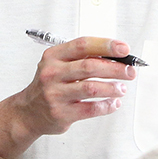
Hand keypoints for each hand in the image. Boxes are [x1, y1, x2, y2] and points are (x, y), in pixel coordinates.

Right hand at [6, 36, 136, 139]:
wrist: (28, 112)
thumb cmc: (49, 86)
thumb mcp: (58, 65)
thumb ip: (81, 58)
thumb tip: (115, 56)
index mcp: (53, 57)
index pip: (83, 45)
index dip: (106, 45)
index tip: (124, 49)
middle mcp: (52, 73)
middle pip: (90, 66)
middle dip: (115, 69)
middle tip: (129, 71)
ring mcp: (56, 94)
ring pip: (91, 88)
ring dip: (112, 88)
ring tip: (122, 88)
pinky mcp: (61, 113)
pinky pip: (90, 109)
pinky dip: (106, 106)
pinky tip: (113, 103)